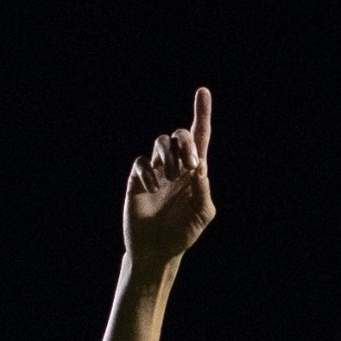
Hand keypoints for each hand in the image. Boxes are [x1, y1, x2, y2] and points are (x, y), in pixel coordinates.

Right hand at [124, 88, 214, 274]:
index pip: (200, 137)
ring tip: (173, 177)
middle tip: (192, 167)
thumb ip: (204, 191)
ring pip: (160, 142)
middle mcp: (175, 166)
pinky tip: (152, 188)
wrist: (158, 249)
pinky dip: (148, 171)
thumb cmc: (183, 232)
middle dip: (187, 144)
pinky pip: (141, 162)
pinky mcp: (136, 179)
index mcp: (196, 171)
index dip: (202, 114)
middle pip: (180, 135)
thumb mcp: (202, 213)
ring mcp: (155, 171)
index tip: (203, 91)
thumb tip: (200, 168)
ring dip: (170, 155)